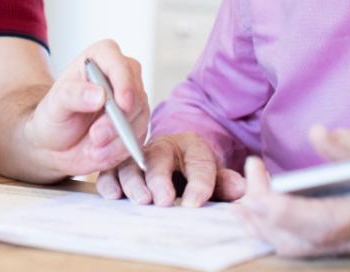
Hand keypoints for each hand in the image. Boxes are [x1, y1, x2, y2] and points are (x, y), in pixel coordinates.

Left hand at [23, 40, 147, 177]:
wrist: (55, 144)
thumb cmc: (53, 116)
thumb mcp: (54, 105)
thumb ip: (73, 95)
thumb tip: (99, 95)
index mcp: (102, 57)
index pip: (119, 63)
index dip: (124, 83)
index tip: (122, 105)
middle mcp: (122, 75)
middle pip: (135, 93)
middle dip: (118, 120)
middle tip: (96, 137)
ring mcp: (132, 100)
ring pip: (140, 117)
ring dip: (118, 138)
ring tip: (93, 149)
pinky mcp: (136, 124)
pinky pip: (139, 137)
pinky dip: (121, 149)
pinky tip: (101, 154)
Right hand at [97, 131, 245, 205]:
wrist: (172, 158)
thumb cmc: (192, 170)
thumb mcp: (212, 175)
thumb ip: (224, 182)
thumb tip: (241, 189)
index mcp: (191, 146)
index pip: (198, 163)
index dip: (198, 183)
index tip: (196, 203)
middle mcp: (161, 147)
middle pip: (158, 159)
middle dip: (159, 179)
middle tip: (162, 199)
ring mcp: (137, 156)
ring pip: (131, 163)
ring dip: (133, 182)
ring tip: (140, 199)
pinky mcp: (118, 166)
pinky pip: (109, 170)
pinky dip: (109, 181)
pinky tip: (112, 194)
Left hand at [232, 125, 349, 257]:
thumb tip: (318, 135)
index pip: (323, 224)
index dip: (285, 213)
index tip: (260, 191)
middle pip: (305, 243)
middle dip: (267, 219)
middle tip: (247, 183)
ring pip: (305, 248)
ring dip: (269, 227)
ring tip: (242, 200)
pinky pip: (312, 243)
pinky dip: (283, 229)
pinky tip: (265, 208)